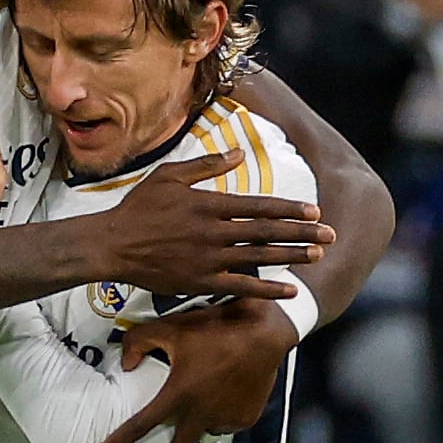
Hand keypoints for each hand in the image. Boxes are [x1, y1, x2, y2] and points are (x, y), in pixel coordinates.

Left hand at [94, 299, 296, 442]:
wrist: (265, 332)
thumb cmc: (215, 327)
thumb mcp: (172, 327)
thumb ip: (139, 342)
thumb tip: (126, 365)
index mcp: (178, 395)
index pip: (139, 426)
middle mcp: (201, 414)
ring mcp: (225, 419)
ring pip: (206, 431)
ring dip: (200, 423)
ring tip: (208, 398)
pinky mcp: (246, 419)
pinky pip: (228, 423)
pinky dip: (222, 414)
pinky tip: (228, 392)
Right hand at [96, 150, 333, 300]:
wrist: (112, 245)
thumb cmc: (138, 208)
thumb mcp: (169, 176)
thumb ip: (207, 165)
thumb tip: (238, 153)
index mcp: (209, 204)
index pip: (259, 207)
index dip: (289, 210)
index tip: (313, 210)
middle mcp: (214, 232)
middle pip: (267, 233)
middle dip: (302, 233)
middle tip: (329, 234)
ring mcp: (209, 260)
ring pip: (259, 258)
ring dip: (292, 257)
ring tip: (318, 255)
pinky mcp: (201, 282)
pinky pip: (241, 287)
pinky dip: (267, 289)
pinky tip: (290, 288)